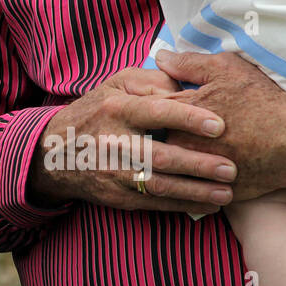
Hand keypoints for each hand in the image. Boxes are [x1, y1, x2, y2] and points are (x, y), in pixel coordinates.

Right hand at [29, 66, 236, 215]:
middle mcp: (114, 141)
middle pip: (160, 156)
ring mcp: (114, 172)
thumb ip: (153, 80)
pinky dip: (181, 206)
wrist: (54, 151)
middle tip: (230, 168)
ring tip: (226, 193)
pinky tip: (207, 205)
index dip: (188, 118)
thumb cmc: (98, 110)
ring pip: (158, 185)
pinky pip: (153, 203)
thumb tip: (188, 86)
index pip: (155, 112)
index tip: (219, 124)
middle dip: (198, 165)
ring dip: (195, 192)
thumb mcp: (117, 83)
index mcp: (117, 108)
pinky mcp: (116, 196)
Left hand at [152, 50, 285, 201]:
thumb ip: (189, 63)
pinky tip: (189, 180)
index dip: (146, 107)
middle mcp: (188, 146)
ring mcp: (202, 173)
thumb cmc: (264, 100)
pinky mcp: (218, 193)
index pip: (148, 110)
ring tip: (166, 159)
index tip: (145, 107)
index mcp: (183, 115)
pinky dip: (190, 188)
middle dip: (150, 138)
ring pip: (170, 172)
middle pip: (154, 143)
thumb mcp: (227, 69)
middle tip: (145, 135)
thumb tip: (160, 58)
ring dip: (165, 166)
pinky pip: (195, 194)